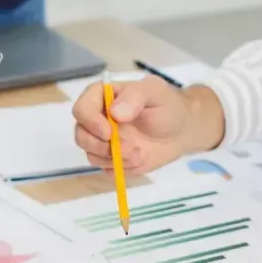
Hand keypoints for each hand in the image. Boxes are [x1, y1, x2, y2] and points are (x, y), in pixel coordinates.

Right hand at [73, 78, 225, 175]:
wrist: (180, 131)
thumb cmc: (167, 106)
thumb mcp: (155, 92)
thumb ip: (134, 96)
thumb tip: (114, 113)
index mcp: (101, 98)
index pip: (82, 109)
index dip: (90, 122)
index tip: (109, 133)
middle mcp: (97, 120)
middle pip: (81, 136)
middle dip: (103, 147)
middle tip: (130, 148)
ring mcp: (103, 142)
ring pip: (93, 156)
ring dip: (117, 159)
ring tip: (141, 153)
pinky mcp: (112, 161)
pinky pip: (107, 170)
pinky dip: (124, 169)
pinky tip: (141, 159)